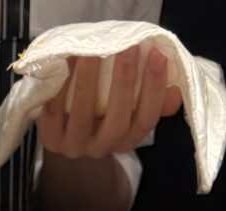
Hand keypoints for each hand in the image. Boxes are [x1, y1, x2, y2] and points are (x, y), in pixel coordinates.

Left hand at [37, 47, 182, 158]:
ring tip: (93, 51)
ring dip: (89, 80)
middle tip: (127, 48)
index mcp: (126, 141)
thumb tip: (176, 88)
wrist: (63, 136)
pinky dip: (61, 86)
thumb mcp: (128, 111)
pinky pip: (54, 111)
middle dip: (124, 82)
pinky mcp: (49, 138)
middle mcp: (102, 148)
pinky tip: (67, 61)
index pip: (146, 119)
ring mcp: (74, 145)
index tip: (158, 55)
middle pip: (118, 121)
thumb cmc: (102, 114)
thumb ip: (153, 101)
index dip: (154, 90)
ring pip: (83, 115)